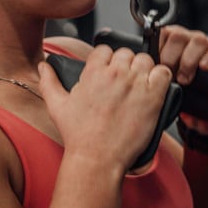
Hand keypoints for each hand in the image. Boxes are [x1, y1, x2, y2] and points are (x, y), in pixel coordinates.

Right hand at [38, 45, 172, 170]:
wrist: (97, 158)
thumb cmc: (78, 135)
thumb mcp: (56, 106)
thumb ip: (48, 81)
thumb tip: (44, 66)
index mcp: (94, 72)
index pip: (105, 49)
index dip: (107, 60)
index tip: (108, 73)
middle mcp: (116, 74)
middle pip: (126, 53)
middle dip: (125, 65)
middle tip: (123, 83)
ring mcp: (136, 84)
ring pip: (146, 60)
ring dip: (143, 70)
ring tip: (138, 86)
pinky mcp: (153, 97)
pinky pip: (164, 73)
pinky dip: (161, 78)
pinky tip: (153, 89)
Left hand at [158, 27, 207, 125]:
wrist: (201, 111)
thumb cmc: (180, 93)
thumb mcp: (162, 81)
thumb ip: (152, 72)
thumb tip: (139, 71)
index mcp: (171, 42)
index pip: (161, 33)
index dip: (158, 48)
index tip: (156, 65)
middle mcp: (188, 40)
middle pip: (178, 35)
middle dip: (171, 57)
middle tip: (170, 75)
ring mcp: (207, 46)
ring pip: (198, 40)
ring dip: (188, 60)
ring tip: (185, 78)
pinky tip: (204, 67)